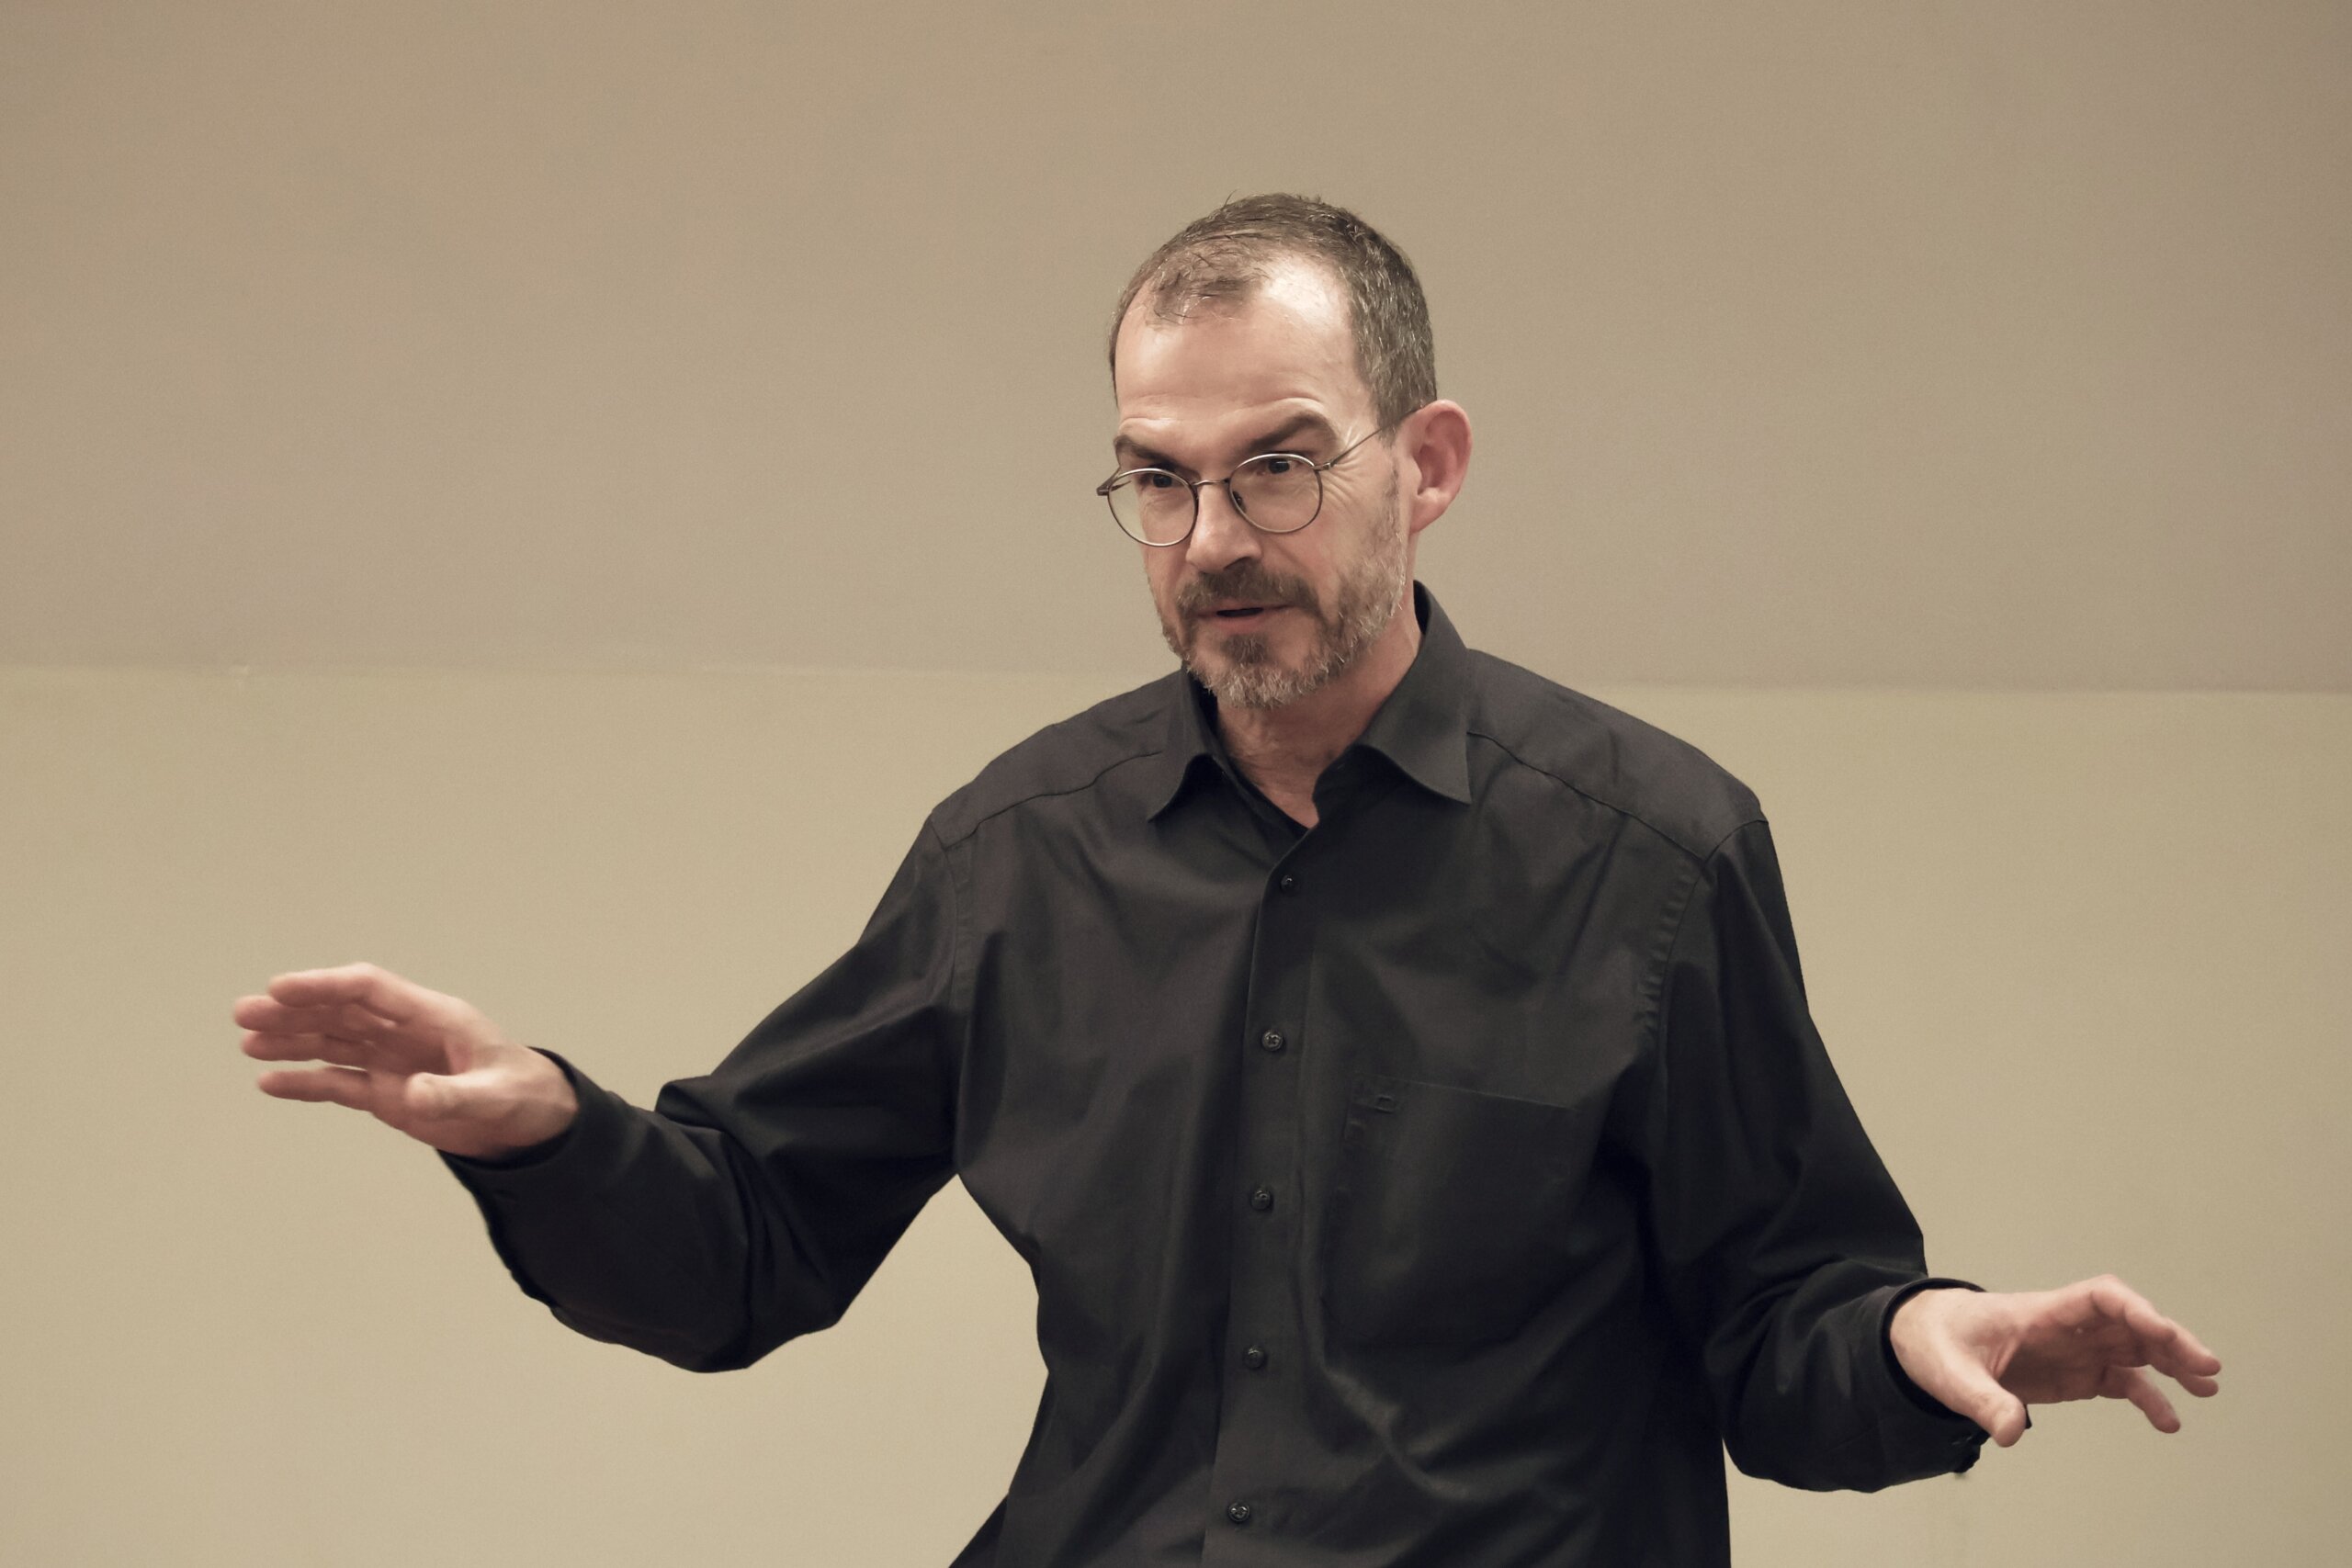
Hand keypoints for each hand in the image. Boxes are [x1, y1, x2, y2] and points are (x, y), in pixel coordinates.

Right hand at [235, 962, 578, 1159]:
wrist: (531, 1121)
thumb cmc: (521, 1093)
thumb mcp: (494, 1096)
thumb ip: (453, 1095)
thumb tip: (412, 1094)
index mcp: (433, 1017)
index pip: (370, 990)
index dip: (325, 986)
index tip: (281, 988)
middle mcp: (405, 1033)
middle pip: (341, 1011)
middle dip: (294, 1010)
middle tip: (245, 1012)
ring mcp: (392, 1061)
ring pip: (333, 1042)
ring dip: (291, 1040)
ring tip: (247, 1042)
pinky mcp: (386, 1091)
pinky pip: (339, 1081)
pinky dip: (305, 1081)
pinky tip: (270, 1082)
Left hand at [1889, 1275, 2221, 1446]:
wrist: (1923, 1339)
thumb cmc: (1936, 1341)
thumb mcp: (1951, 1373)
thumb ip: (1982, 1400)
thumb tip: (2012, 1433)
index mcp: (2041, 1313)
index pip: (2099, 1297)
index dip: (2133, 1310)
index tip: (2160, 1331)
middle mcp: (2067, 1327)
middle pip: (2129, 1323)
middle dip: (2169, 1339)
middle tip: (2208, 1367)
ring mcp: (2075, 1349)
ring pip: (2134, 1349)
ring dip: (2172, 1364)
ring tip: (2208, 1387)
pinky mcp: (2075, 1374)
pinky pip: (2121, 1381)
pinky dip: (2148, 1397)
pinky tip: (2169, 1422)